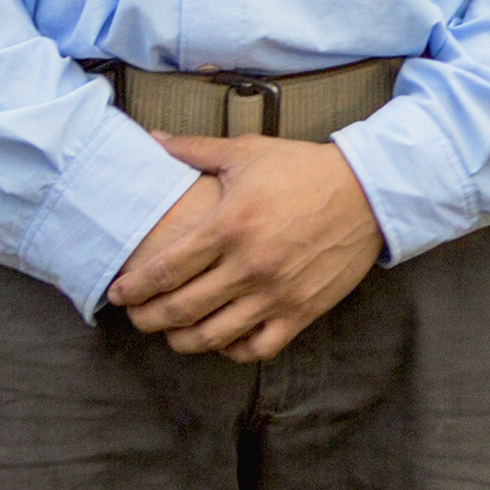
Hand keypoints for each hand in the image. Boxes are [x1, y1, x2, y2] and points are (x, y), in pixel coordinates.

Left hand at [106, 134, 386, 359]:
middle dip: (147, 318)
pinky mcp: (302, 310)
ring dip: (181, 340)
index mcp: (228, 227)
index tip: (119, 294)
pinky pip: (258, 347)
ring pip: (213, 336)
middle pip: (180, 309)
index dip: (133, 288)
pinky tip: (222, 340)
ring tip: (171, 333)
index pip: (164, 270)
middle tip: (137, 316)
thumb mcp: (247, 153)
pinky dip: (232, 350)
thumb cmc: (304, 170)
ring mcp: (277, 293)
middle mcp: (249, 266)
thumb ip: (194, 150)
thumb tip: (152, 139)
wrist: (370, 191)